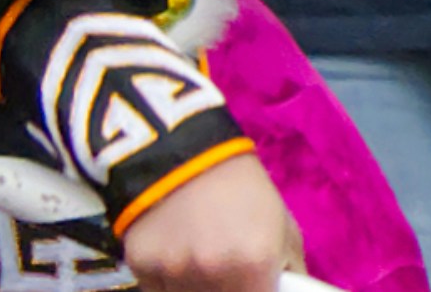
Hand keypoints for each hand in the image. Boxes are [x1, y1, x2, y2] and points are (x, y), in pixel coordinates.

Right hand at [118, 152, 307, 291]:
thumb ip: (291, 276)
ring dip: (196, 289)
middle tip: (229, 276)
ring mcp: (172, 271)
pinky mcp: (139, 264)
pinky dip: (168, 283)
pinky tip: (175, 260)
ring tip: (201, 267)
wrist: (184, 153)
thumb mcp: (284, 232)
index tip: (253, 285)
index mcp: (253, 266)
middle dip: (227, 291)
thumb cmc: (244, 192)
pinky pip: (158, 291)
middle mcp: (212, 274)